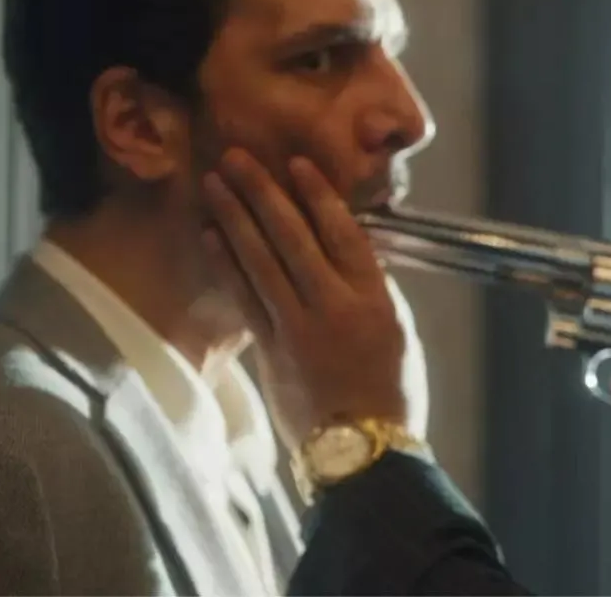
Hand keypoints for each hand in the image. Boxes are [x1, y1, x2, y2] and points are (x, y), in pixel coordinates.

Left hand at [201, 148, 421, 450]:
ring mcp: (297, 329)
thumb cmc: (392, 393)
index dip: (318, 196)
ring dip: (235, 218)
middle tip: (237, 158)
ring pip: (261, 262)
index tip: (296, 163)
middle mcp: (333, 308)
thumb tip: (346, 255)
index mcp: (374, 301)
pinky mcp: (270, 351)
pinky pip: (245, 298)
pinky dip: (226, 264)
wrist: (364, 452)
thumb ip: (371, 291)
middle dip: (263, 194)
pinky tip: (211, 235)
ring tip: (215, 183)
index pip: (343, 234)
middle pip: (293, 239)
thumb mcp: (399, 333)